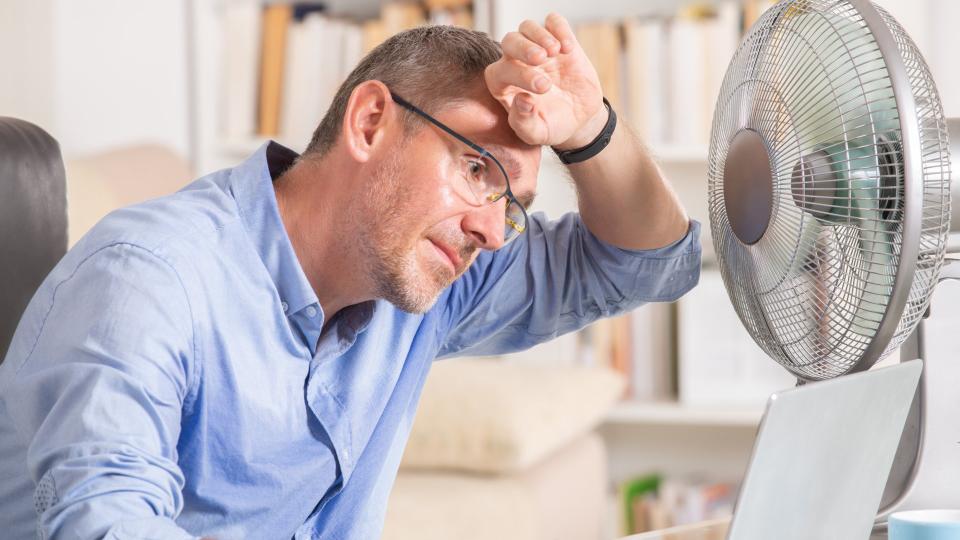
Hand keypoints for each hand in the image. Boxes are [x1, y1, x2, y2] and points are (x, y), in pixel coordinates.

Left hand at [484, 13, 605, 149]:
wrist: (578, 119)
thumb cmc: (551, 126)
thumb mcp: (537, 133)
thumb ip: (523, 122)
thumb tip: (521, 99)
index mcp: (504, 85)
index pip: (499, 71)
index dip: (518, 74)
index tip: (543, 87)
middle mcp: (516, 63)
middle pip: (509, 41)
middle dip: (523, 47)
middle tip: (542, 59)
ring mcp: (537, 49)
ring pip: (527, 27)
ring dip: (539, 35)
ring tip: (555, 51)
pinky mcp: (558, 41)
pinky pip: (553, 22)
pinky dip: (559, 29)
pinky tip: (568, 48)